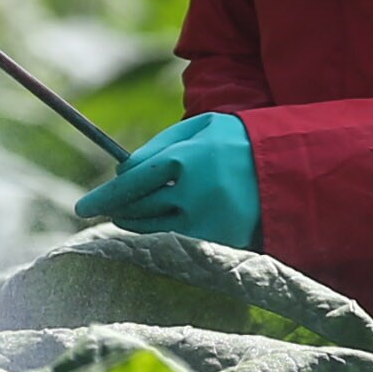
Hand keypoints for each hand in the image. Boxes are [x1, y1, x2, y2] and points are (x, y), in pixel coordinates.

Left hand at [71, 113, 260, 249]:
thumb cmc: (238, 141)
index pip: (130, 183)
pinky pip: (175, 243)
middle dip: (117, 209)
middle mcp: (191, 194)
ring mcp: (205, 222)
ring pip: (152, 230)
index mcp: (184, 160)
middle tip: (102, 209)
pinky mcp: (217, 242)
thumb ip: (159, 145)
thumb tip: (122, 169)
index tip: (81, 208)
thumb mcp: (199, 128)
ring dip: (136, 222)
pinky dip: (161, 235)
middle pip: (136, 209)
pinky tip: (159, 225)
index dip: (102, 197)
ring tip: (130, 214)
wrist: (291, 170)